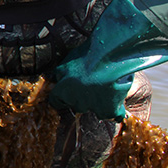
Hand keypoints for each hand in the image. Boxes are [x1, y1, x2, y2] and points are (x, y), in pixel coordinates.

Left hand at [47, 0, 167, 119]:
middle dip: (81, 97)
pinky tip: (118, 101)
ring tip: (104, 89)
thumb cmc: (88, 53)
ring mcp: (95, 107)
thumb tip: (49, 77)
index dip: (61, 98)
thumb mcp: (68, 60)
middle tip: (90, 84)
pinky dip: (116, 109)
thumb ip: (60, 71)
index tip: (66, 92)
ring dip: (98, 102)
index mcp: (63, 91)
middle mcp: (76, 102)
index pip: (56, 102)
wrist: (113, 54)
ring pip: (95, 110)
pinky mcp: (112, 109)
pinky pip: (115, 114)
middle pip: (76, 105)